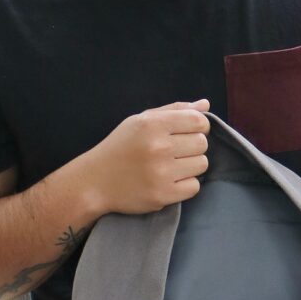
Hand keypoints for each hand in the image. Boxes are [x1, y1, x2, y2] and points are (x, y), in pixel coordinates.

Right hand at [83, 101, 209, 215]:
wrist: (95, 181)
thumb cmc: (120, 147)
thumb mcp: (141, 121)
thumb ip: (174, 110)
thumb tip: (205, 104)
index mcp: (152, 124)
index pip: (198, 121)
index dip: (199, 126)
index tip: (188, 133)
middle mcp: (158, 147)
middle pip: (202, 143)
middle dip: (193, 146)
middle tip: (175, 152)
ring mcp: (161, 173)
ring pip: (201, 165)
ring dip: (190, 166)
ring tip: (171, 166)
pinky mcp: (163, 195)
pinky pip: (194, 187)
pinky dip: (185, 185)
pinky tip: (169, 181)